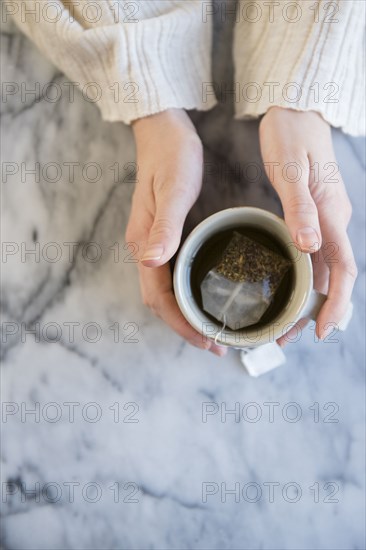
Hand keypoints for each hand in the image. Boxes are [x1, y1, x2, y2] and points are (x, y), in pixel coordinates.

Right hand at [126, 109, 226, 356]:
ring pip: (165, 292)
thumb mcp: (173, 190)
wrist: (162, 131)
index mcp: (144, 244)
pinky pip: (171, 276)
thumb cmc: (171, 157)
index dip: (182, 324)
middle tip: (217, 343)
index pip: (159, 299)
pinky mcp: (162, 237)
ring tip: (213, 328)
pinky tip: (204, 296)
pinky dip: (186, 295)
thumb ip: (163, 227)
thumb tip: (152, 263)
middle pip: (160, 302)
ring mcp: (152, 245)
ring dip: (186, 315)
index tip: (208, 341)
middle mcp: (144, 250)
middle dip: (186, 327)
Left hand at [259, 107, 356, 341]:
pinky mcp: (315, 214)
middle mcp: (334, 221)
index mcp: (332, 215)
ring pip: (326, 269)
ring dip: (311, 299)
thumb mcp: (290, 172)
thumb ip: (300, 209)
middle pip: (335, 277)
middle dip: (318, 311)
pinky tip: (290, 288)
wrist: (295, 110)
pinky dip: (306, 279)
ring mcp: (327, 219)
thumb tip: (310, 247)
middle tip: (289, 337)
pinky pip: (317, 255)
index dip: (336, 304)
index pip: (343, 270)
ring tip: (286, 323)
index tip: (321, 331)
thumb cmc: (290, 137)